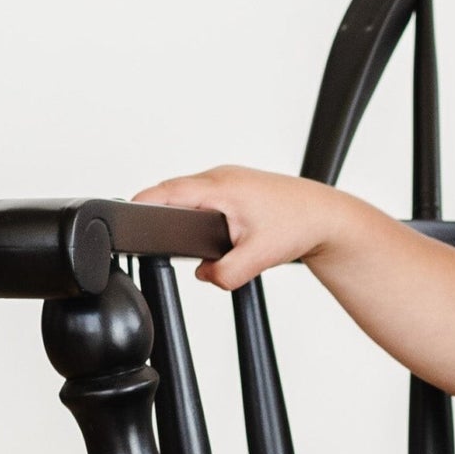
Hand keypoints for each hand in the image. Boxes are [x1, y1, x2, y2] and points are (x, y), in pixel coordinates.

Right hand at [131, 165, 342, 289]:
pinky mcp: (236, 187)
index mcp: (218, 186)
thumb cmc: (300, 224)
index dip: (140, 208)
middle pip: (171, 193)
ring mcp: (228, 179)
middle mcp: (220, 176)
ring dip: (184, 215)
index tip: (126, 225)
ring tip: (188, 239)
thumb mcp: (260, 257)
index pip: (163, 192)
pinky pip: (205, 198)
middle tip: (155, 242)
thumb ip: (225, 273)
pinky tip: (210, 231)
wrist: (328, 217)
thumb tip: (204, 276)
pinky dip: (201, 213)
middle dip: (162, 218)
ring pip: (189, 196)